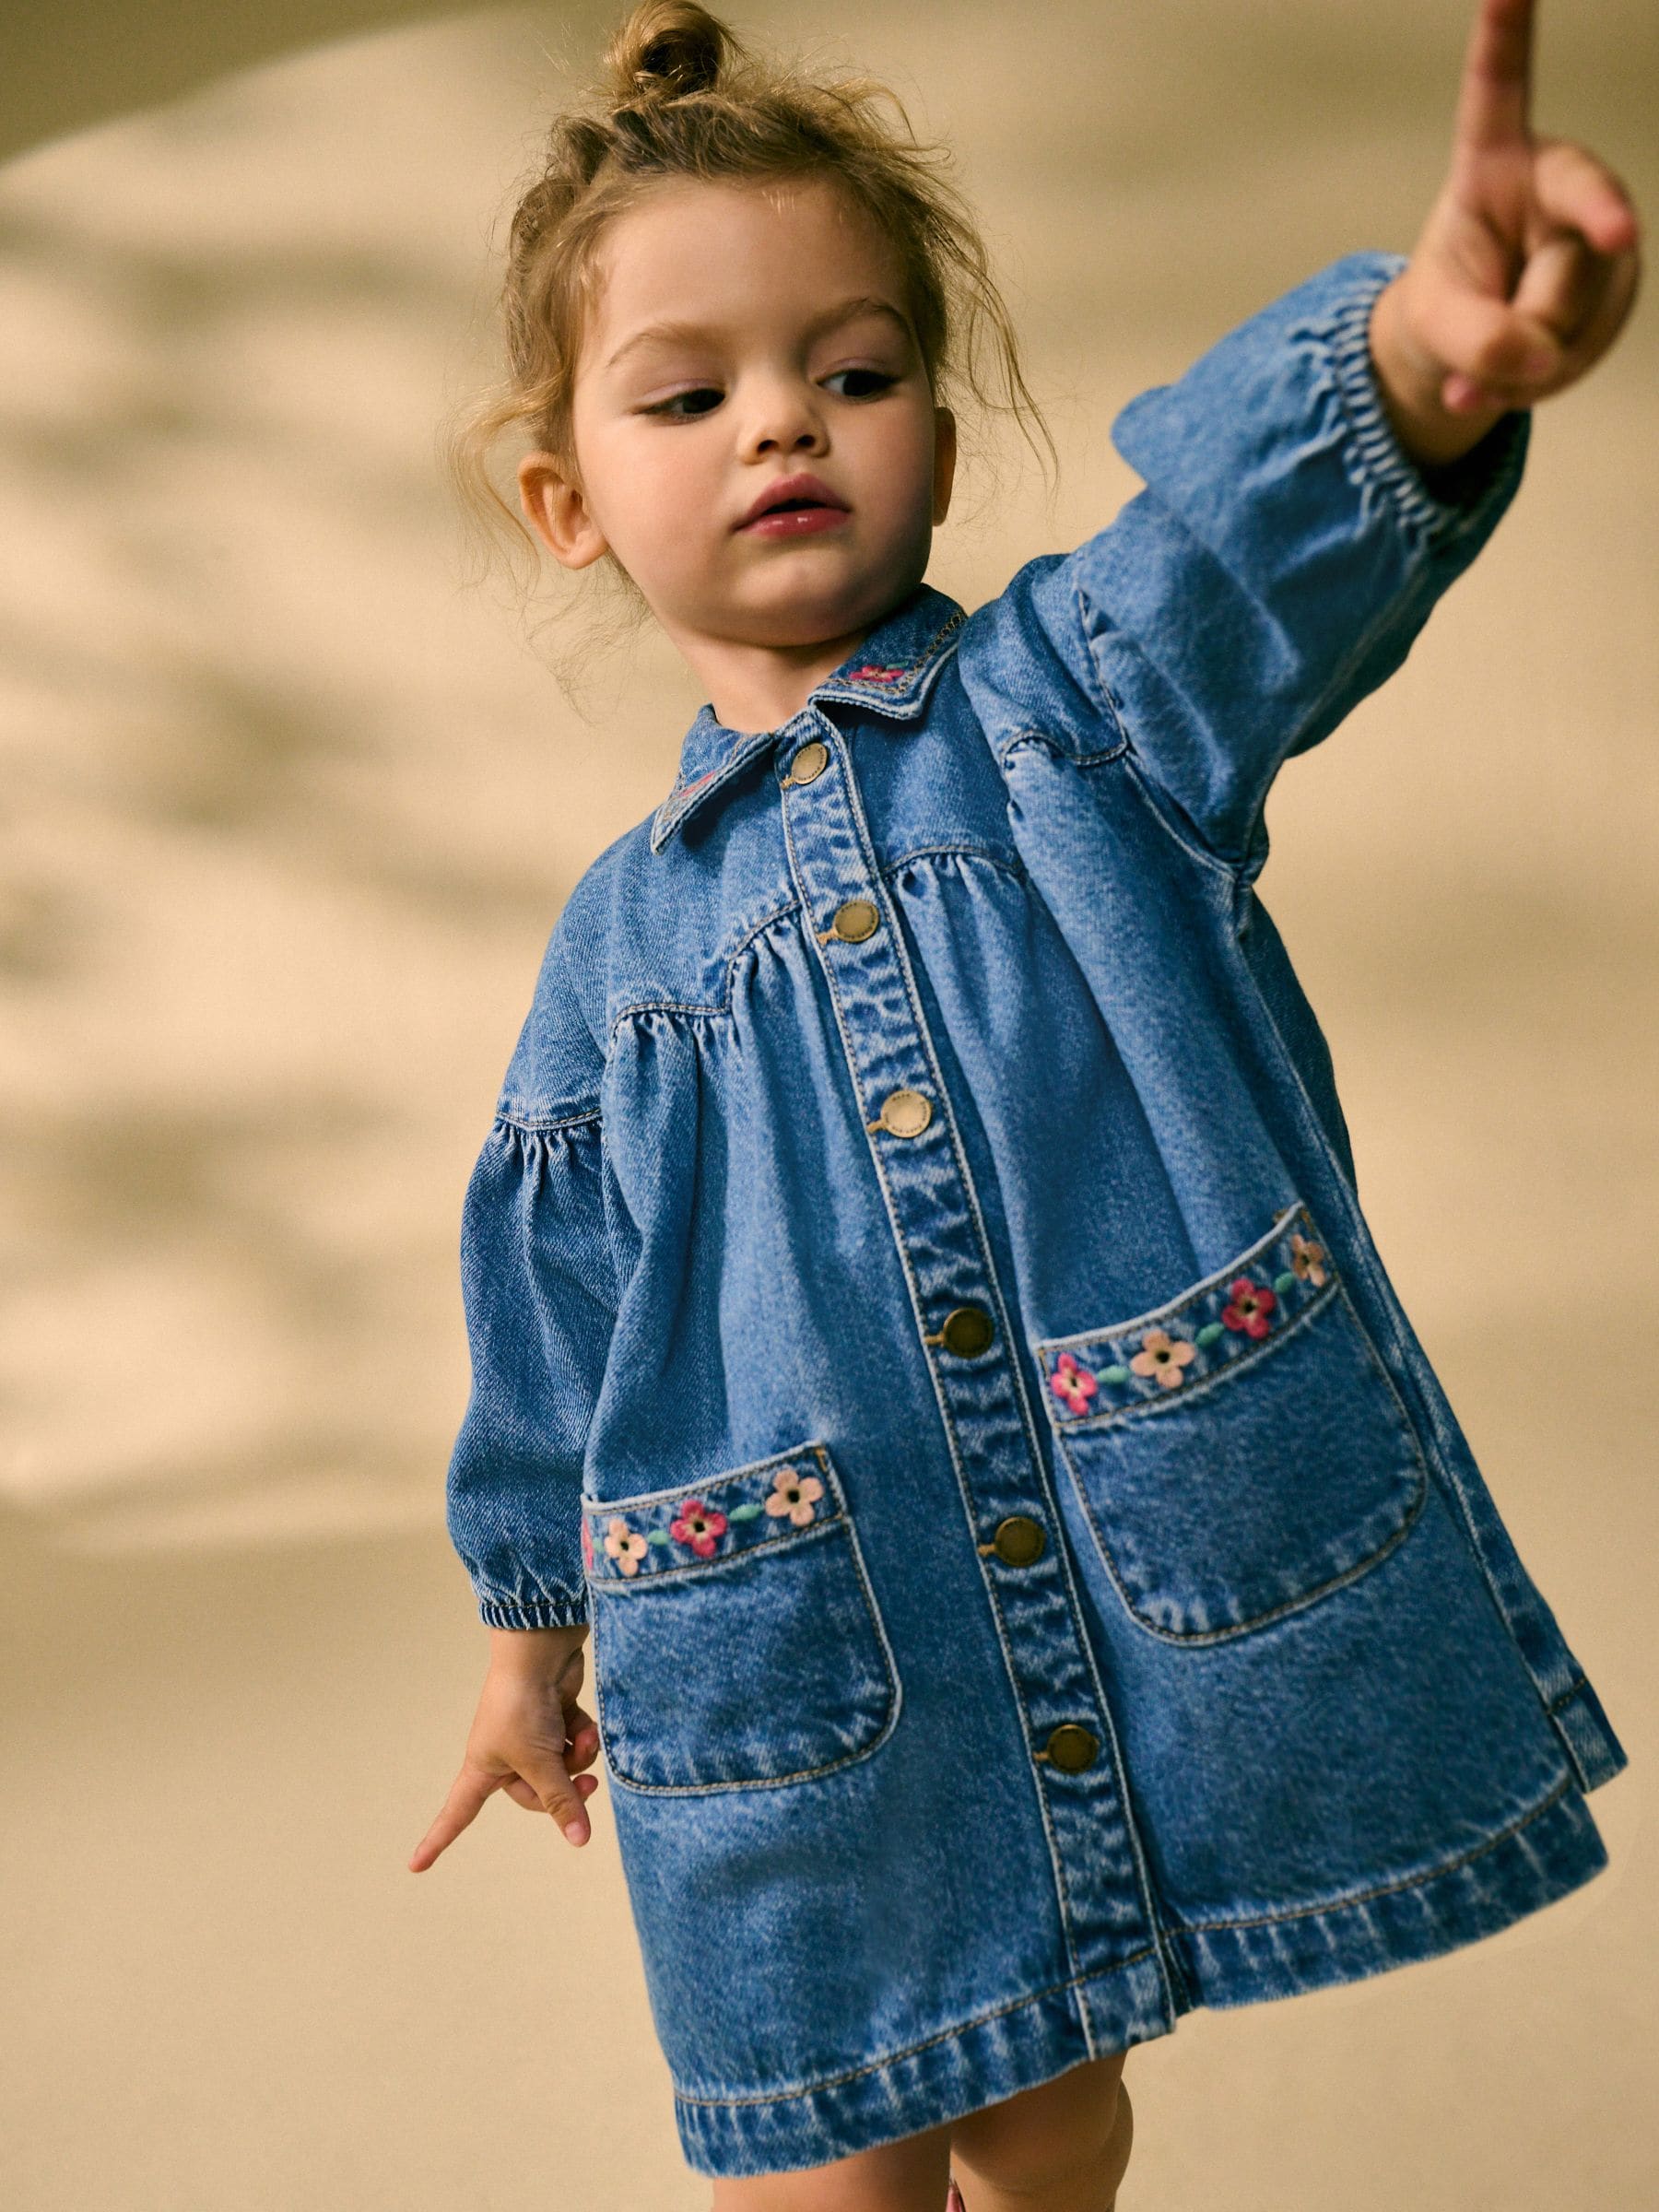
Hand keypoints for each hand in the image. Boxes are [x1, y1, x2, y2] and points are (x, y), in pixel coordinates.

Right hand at [408, 1626, 602, 1868]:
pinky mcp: (554, 1717)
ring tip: (583, 1742)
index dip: (437, 1840)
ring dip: (578, 1759)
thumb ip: (561, 1801)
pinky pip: (573, 1744)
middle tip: (586, 1786)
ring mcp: (530, 1736)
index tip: (414, 1866)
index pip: (456, 1814)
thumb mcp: (540, 1762)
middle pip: (534, 1795)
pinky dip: (583, 1736)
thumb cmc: (524, 1706)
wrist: (539, 1652)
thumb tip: (580, 1840)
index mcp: (482, 1767)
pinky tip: (587, 1726)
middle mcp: (504, 1754)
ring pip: (561, 1770)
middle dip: (563, 1790)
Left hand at [1369, 0, 1641, 470]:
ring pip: (1574, 318)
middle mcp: (1561, 183)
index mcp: (1498, 159)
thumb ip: (1474, 337)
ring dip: (1525, 367)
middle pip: (1560, 264)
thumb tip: (1538, 357)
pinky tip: (1520, 376)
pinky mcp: (1614, 289)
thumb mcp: (1434, 320)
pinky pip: (1581, 353)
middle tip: (1497, 354)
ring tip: (1490, 363)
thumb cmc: (1448, 299)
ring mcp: (1599, 236)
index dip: (1505, 35)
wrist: (1474, 338)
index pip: (1502, 90)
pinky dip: (1540, 384)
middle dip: (1523, 330)